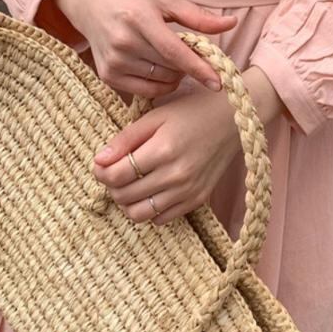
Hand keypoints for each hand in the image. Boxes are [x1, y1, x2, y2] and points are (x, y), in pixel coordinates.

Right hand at [51, 0, 234, 101]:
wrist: (93, 6)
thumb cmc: (134, 0)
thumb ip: (198, 16)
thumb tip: (231, 23)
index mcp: (139, 18)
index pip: (174, 51)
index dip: (198, 67)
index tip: (218, 82)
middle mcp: (123, 42)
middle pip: (170, 68)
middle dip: (188, 65)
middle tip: (188, 51)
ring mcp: (114, 62)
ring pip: (161, 82)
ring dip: (175, 75)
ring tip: (168, 56)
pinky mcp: (108, 76)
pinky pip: (146, 92)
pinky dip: (160, 84)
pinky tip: (157, 68)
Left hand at [94, 79, 242, 217]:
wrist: (233, 120)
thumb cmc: (192, 112)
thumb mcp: (155, 116)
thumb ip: (125, 139)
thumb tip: (99, 161)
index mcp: (163, 149)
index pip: (117, 175)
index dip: (101, 172)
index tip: (100, 164)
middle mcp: (175, 175)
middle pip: (125, 196)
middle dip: (112, 186)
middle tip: (115, 171)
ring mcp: (187, 191)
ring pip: (139, 214)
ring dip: (127, 202)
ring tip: (130, 183)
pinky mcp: (197, 200)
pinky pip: (161, 219)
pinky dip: (149, 209)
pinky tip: (150, 189)